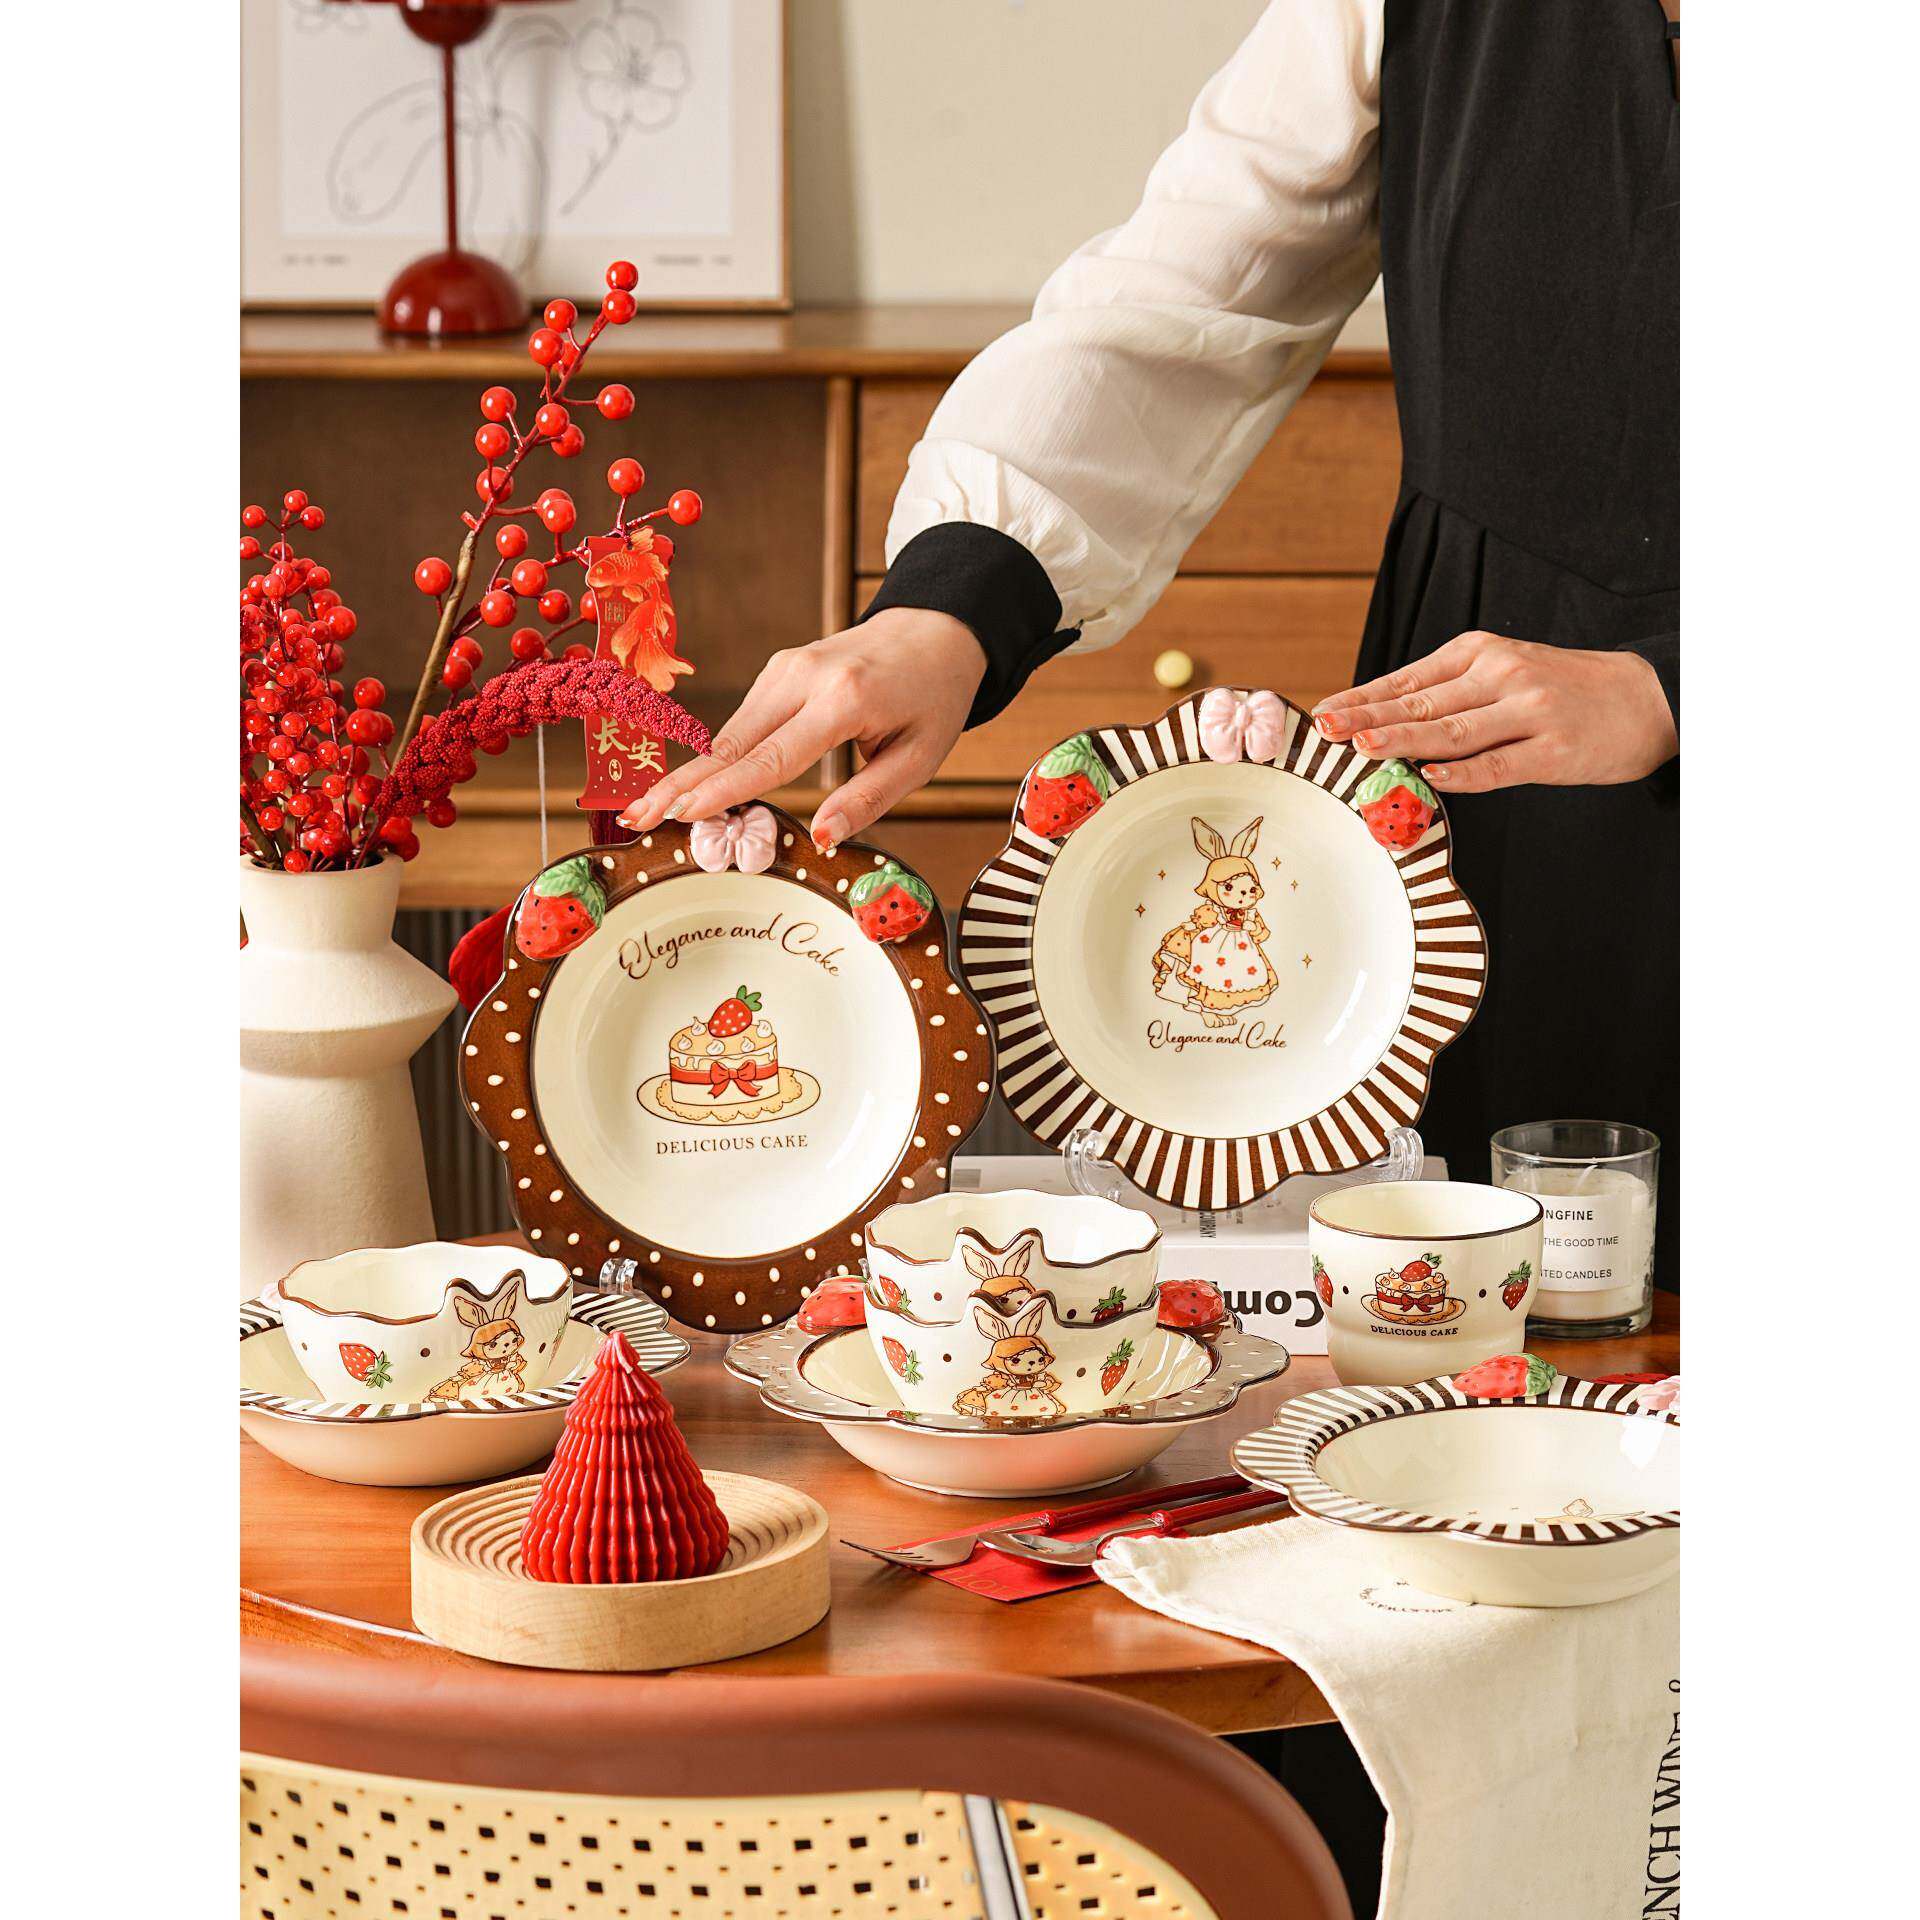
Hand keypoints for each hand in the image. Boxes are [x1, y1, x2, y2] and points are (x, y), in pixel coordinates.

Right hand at [620, 609, 985, 847]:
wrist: (936, 630)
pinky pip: (744, 721)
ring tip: (649, 809)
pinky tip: (692, 787)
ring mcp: (786, 666)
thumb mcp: (919, 757)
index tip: (679, 814)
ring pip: (730, 732)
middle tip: (634, 817)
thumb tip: (821, 839)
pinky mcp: (780, 668)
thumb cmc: (933, 698)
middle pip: (730, 742)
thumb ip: (868, 799)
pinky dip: (717, 755)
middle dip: (680, 784)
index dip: (721, 791)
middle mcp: (804, 676)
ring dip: (691, 773)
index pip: (771, 756)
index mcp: (843, 699)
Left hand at [1311, 631, 1676, 792]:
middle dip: (1368, 717)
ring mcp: (1529, 711)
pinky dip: (1463, 772)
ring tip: (1364, 745)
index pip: (1408, 679)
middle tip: (1327, 730)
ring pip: (1453, 731)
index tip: (1324, 713)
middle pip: (1422, 702)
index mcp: (1480, 653)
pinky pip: (1499, 764)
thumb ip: (1450, 693)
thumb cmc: (1561, 690)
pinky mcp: (1553, 749)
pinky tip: (1430, 774)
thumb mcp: (1504, 672)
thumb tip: (1381, 719)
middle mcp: (1501, 674)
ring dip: (1405, 739)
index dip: (1362, 697)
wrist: (1645, 697)